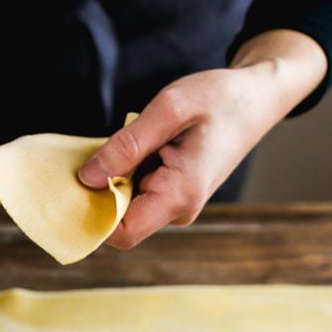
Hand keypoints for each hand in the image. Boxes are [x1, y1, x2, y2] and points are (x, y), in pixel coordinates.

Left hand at [78, 29, 327, 248]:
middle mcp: (179, 208)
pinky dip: (126, 170)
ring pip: (126, 203)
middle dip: (98, 190)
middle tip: (95, 150)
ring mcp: (178, 202)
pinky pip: (138, 190)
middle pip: (119, 219)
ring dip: (114, 176)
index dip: (92, 215)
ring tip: (123, 140)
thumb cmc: (220, 99)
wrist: (258, 98)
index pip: (122, 233)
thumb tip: (87, 177)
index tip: (74, 182)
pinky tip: (133, 145)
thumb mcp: (170, 109)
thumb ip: (127, 145)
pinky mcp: (175, 191)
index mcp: (180, 194)